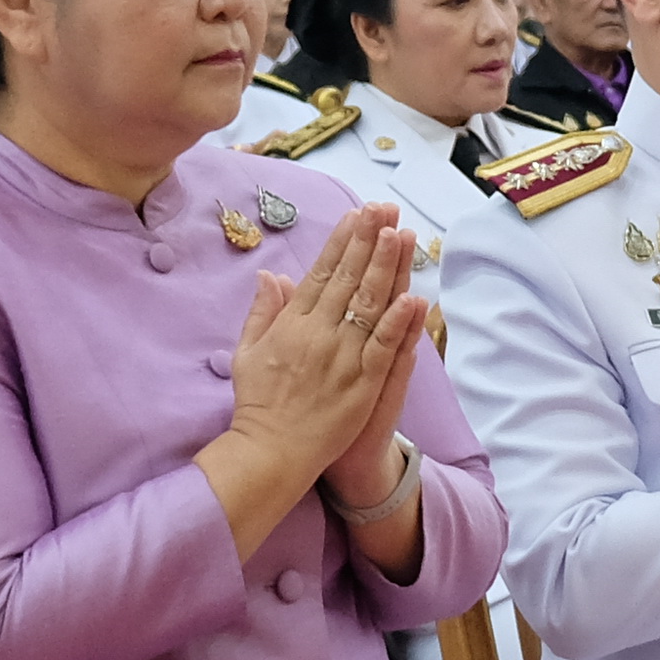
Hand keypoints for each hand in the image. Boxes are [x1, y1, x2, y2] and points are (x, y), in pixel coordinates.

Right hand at [225, 206, 427, 491]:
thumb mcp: (247, 352)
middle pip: (348, 279)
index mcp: (291, 324)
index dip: (341, 242)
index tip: (356, 215)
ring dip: (385, 267)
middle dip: (367, 240)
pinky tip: (412, 296)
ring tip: (400, 234)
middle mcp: (317, 334)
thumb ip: (262, 311)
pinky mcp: (362, 384)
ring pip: (368, 305)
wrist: (270, 452)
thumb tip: (271, 274)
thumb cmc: (258, 404)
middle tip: (383, 208)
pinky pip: (383, 347)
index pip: (321, 273)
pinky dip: (397, 322)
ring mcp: (341, 358)